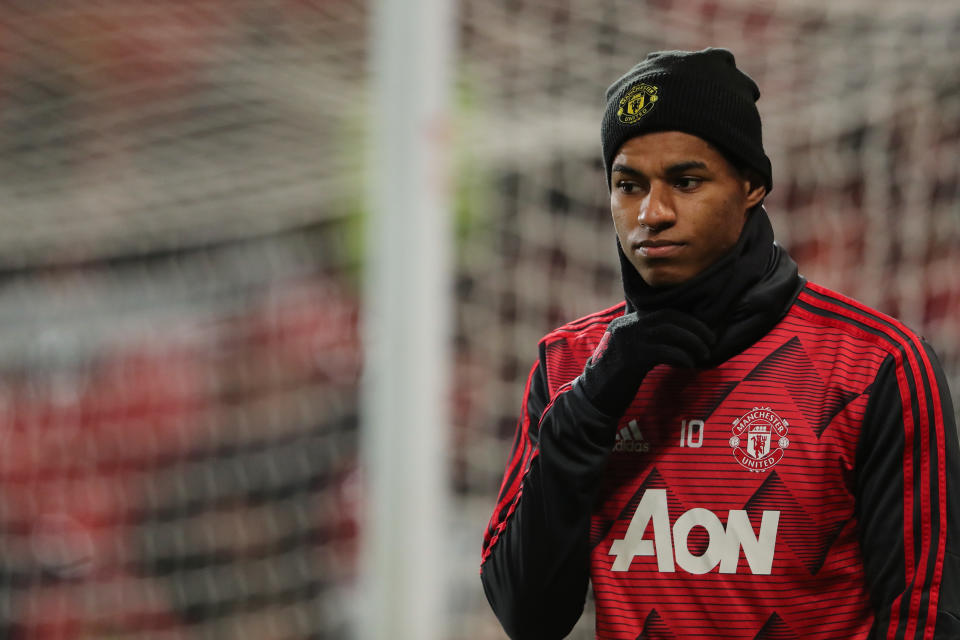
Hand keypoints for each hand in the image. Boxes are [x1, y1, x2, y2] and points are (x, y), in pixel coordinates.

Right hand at [578, 309, 714, 415]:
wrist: (594, 396)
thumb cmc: (616, 377)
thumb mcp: (630, 352)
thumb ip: (647, 341)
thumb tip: (678, 339)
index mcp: (627, 321)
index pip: (663, 312)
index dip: (688, 320)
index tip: (704, 332)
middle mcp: (627, 326)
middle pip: (668, 318)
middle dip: (694, 328)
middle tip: (710, 342)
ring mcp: (628, 340)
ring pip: (669, 332)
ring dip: (692, 342)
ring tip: (704, 354)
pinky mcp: (632, 357)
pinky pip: (664, 351)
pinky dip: (682, 356)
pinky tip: (689, 364)